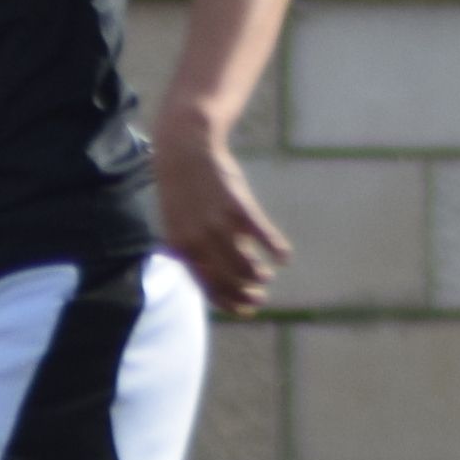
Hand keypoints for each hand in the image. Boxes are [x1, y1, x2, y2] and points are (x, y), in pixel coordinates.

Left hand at [154, 120, 291, 318]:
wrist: (185, 150)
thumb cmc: (181, 190)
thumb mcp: (175, 224)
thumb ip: (189, 251)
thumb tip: (208, 278)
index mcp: (182, 248)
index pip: (208, 287)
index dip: (229, 303)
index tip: (245, 309)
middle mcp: (200, 242)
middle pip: (229, 282)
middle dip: (247, 295)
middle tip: (260, 297)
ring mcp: (219, 225)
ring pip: (246, 266)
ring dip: (259, 276)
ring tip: (266, 275)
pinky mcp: (239, 207)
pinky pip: (264, 236)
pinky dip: (277, 249)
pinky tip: (284, 256)